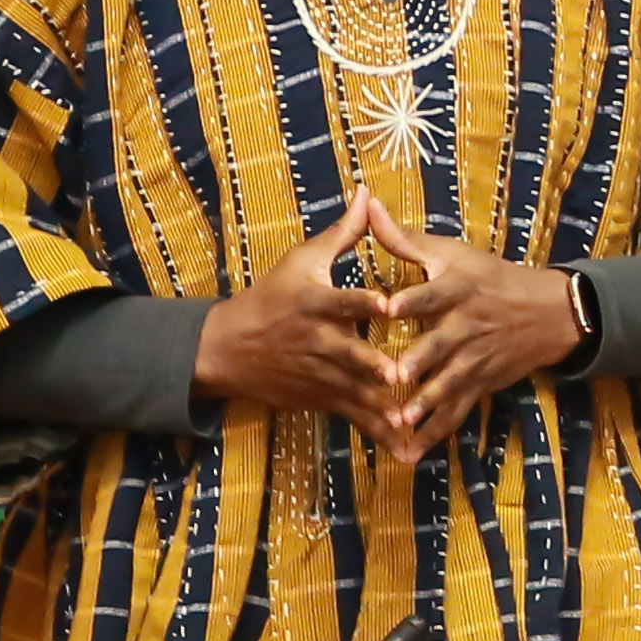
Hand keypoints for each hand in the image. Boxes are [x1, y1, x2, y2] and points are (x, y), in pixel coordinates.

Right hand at [193, 201, 397, 424]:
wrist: (228, 348)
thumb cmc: (272, 296)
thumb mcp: (302, 261)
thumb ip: (343, 232)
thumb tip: (366, 193)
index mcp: (314, 304)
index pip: (341, 301)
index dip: (361, 303)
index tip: (386, 304)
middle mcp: (318, 341)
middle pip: (348, 353)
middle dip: (371, 363)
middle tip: (398, 371)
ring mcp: (320, 375)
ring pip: (355, 391)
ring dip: (381, 406)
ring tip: (411, 419)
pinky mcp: (323, 398)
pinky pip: (355, 416)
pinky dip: (379, 432)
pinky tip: (408, 447)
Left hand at [359, 192, 586, 463]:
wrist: (548, 311)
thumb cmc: (489, 276)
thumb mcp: (452, 253)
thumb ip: (403, 238)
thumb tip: (366, 203)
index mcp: (458, 288)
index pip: (434, 292)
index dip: (413, 298)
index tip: (389, 306)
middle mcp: (468, 324)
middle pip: (442, 344)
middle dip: (421, 361)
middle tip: (396, 374)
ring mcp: (476, 358)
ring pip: (450, 383)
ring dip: (427, 403)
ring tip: (403, 421)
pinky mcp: (480, 383)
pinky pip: (457, 410)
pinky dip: (436, 432)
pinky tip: (412, 452)